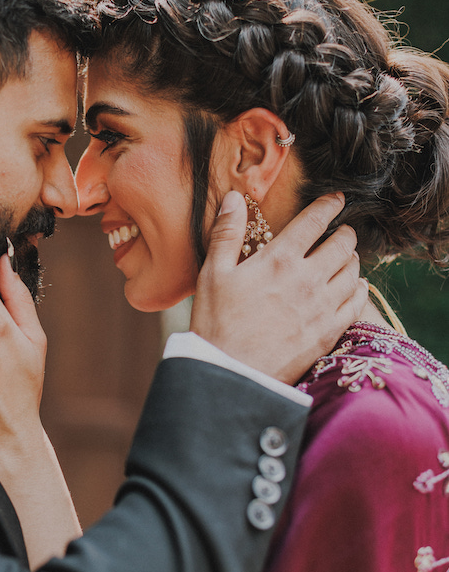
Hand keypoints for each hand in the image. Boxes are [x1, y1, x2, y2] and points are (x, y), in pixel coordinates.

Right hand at [190, 192, 368, 384]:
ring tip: (347, 256)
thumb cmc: (216, 323)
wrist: (231, 374)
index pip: (314, 221)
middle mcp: (307, 279)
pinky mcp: (328, 332)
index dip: (329, 205)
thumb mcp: (212, 274)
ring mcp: (322, 307)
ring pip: (353, 271)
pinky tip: (356, 287)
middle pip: (342, 244)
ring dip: (353, 259)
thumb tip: (233, 197)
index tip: (336, 199)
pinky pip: (357, 303)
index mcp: (278, 259)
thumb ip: (226, 233)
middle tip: (342, 231)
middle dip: (345, 232)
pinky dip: (359, 289)